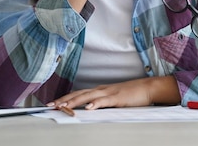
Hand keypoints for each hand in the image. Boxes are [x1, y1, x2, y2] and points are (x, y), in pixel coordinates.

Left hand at [46, 76, 180, 109]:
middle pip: (78, 94)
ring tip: (63, 107)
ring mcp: (109, 93)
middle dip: (63, 100)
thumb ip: (101, 103)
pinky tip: (88, 108)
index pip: (78, 94)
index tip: (53, 103)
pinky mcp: (118, 98)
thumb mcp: (113, 99)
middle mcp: (101, 90)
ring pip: (88, 96)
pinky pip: (105, 101)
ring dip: (74, 102)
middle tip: (50, 105)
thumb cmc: (131, 95)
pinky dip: (96, 104)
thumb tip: (88, 110)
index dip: (65, 98)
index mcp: (99, 90)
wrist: (147, 88)